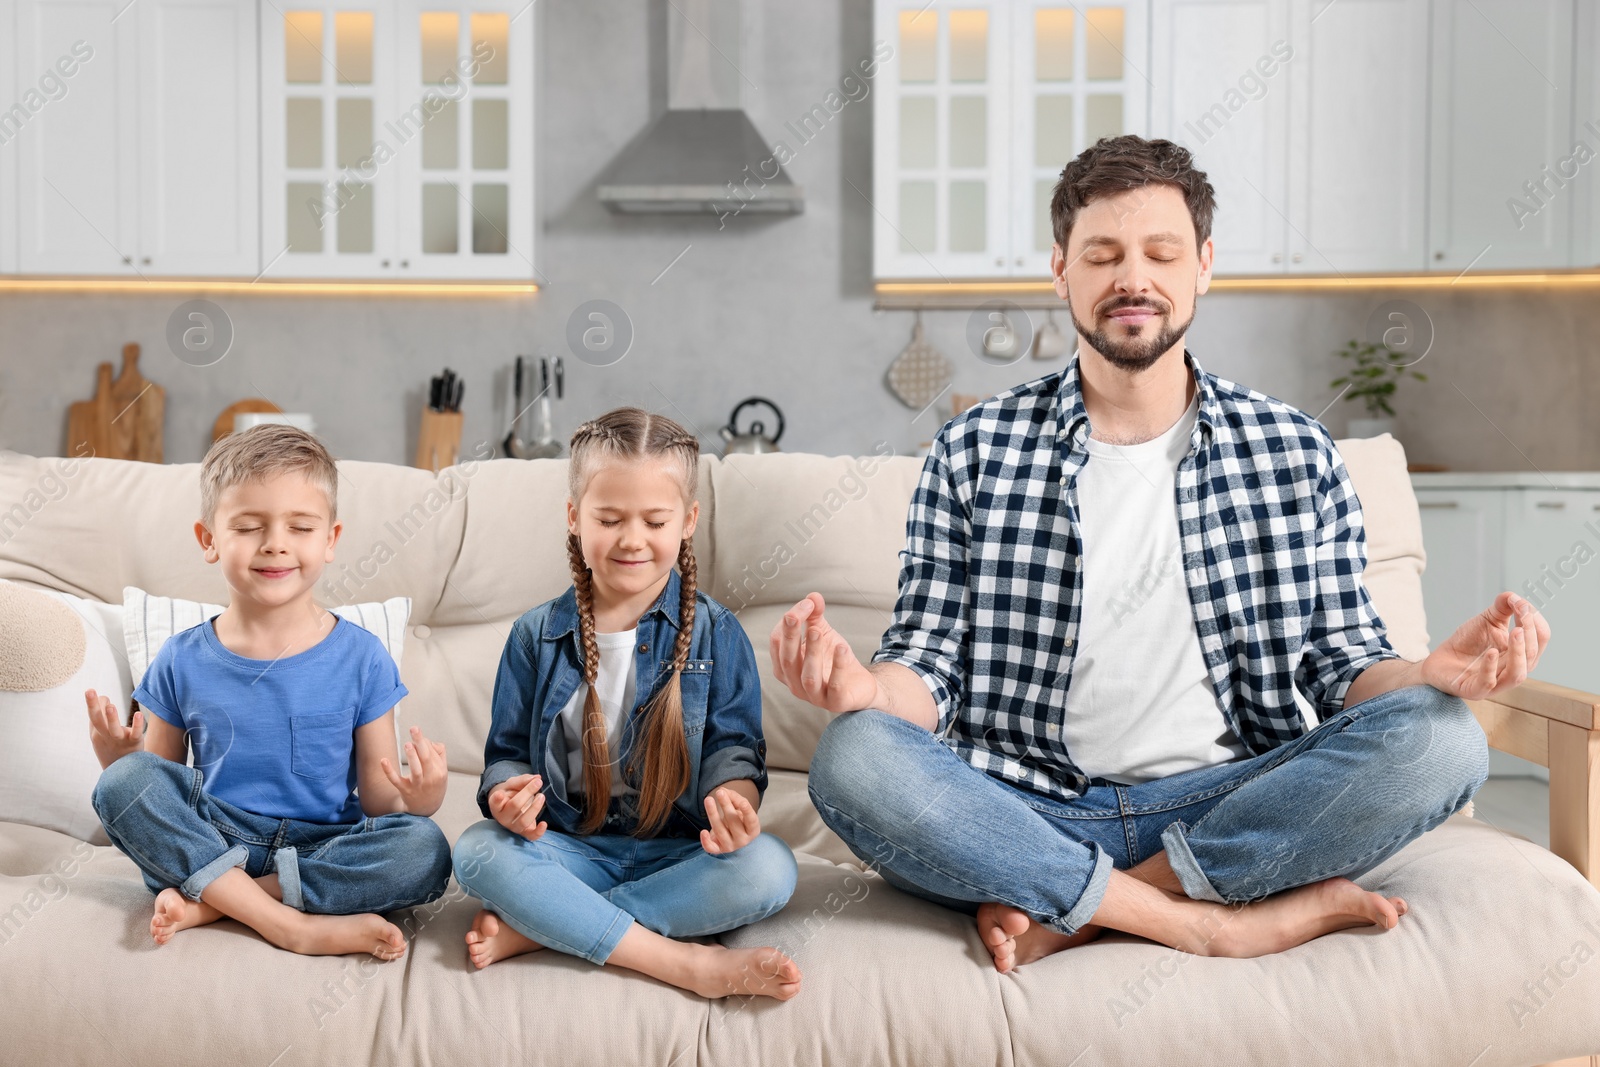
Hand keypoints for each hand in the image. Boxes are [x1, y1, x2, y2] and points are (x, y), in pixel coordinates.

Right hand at [86, 688, 142, 768]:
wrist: (122, 774)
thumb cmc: (112, 748)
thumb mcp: (103, 734)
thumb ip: (102, 716)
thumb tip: (103, 697)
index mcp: (97, 733)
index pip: (93, 717)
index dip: (92, 704)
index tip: (91, 691)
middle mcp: (106, 736)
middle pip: (97, 720)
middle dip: (93, 705)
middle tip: (89, 691)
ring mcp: (119, 741)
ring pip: (114, 729)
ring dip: (111, 718)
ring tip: (110, 705)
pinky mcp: (133, 744)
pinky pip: (135, 734)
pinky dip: (136, 725)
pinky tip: (139, 714)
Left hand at [380, 725, 447, 814]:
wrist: (426, 809)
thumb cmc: (434, 785)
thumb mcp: (442, 771)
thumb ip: (439, 754)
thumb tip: (428, 741)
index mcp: (440, 771)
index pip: (432, 753)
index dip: (424, 742)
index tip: (417, 735)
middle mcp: (430, 778)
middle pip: (426, 758)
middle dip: (420, 742)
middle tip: (414, 728)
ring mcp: (417, 785)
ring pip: (416, 770)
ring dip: (411, 756)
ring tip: (407, 744)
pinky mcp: (405, 790)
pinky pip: (396, 780)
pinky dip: (389, 771)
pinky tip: (383, 760)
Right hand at [488, 773, 547, 842]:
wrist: (511, 806)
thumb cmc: (510, 794)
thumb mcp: (512, 784)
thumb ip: (522, 780)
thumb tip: (537, 778)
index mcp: (496, 804)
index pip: (495, 802)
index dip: (497, 799)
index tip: (500, 794)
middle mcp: (503, 818)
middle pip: (514, 806)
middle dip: (527, 793)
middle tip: (538, 783)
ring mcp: (514, 826)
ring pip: (524, 820)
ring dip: (535, 807)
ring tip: (541, 796)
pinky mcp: (524, 832)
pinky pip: (531, 836)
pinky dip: (539, 831)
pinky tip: (544, 823)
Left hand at [700, 786, 759, 853]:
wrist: (732, 834)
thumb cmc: (738, 818)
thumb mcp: (740, 807)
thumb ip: (734, 798)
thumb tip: (722, 791)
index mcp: (752, 830)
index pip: (751, 821)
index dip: (747, 812)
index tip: (743, 802)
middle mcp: (743, 840)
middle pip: (733, 823)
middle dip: (726, 806)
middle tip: (720, 792)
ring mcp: (730, 846)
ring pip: (720, 831)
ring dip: (713, 814)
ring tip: (708, 799)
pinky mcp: (718, 849)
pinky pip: (711, 848)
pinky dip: (706, 841)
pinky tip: (703, 831)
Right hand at [770, 592, 878, 714]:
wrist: (859, 685)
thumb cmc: (834, 661)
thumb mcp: (823, 634)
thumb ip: (815, 616)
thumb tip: (813, 596)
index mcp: (785, 666)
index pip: (777, 642)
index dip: (789, 621)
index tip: (808, 604)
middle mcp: (795, 684)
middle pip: (787, 659)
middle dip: (791, 635)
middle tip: (800, 613)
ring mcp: (815, 696)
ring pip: (808, 676)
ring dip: (812, 652)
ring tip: (817, 631)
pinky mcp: (836, 702)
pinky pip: (835, 686)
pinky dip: (838, 667)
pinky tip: (842, 648)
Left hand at [1421, 591, 1549, 699]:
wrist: (1439, 660)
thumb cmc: (1468, 642)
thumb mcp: (1487, 621)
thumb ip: (1503, 607)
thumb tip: (1515, 596)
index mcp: (1522, 654)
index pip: (1540, 640)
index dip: (1535, 622)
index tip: (1522, 604)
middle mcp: (1513, 671)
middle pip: (1532, 655)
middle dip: (1529, 634)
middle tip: (1523, 614)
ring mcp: (1495, 684)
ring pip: (1517, 674)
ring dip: (1519, 652)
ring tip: (1515, 632)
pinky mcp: (1474, 690)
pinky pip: (1488, 683)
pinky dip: (1491, 667)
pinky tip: (1491, 652)